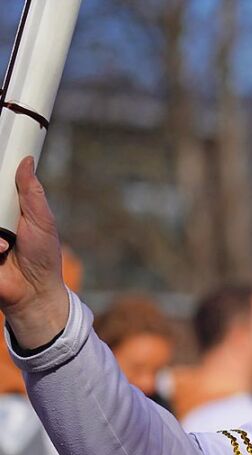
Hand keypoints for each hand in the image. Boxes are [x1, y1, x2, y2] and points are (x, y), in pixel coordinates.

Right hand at [0, 157, 68, 347]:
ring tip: (5, 245)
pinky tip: (0, 253)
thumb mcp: (42, 221)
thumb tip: (26, 161)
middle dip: (1, 212)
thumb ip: (32, 192)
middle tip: (8, 233)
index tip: (3, 180)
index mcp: (3, 207)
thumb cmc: (43, 257)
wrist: (35, 292)